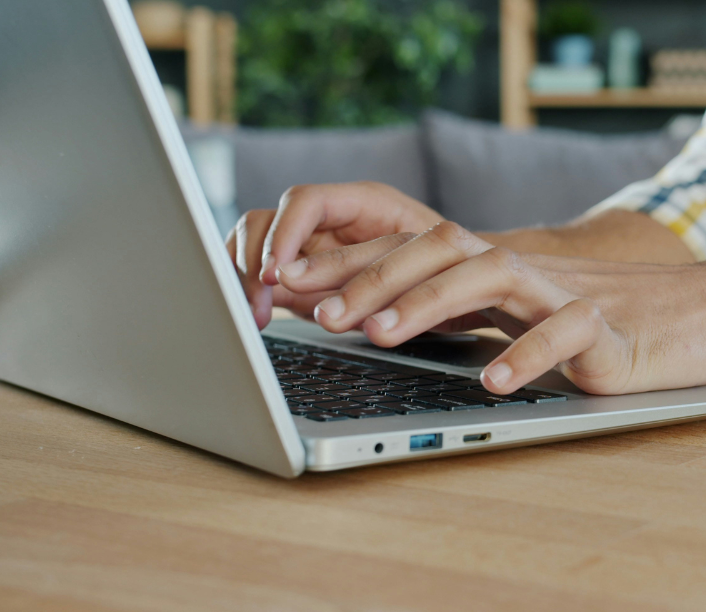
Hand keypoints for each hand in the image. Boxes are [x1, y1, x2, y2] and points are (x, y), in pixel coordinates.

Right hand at [224, 182, 444, 327]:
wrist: (460, 286)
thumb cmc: (450, 272)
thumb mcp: (423, 273)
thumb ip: (380, 277)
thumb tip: (338, 298)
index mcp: (365, 203)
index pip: (306, 201)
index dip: (284, 234)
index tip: (276, 272)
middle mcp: (331, 218)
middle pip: (267, 220)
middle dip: (254, 261)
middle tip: (259, 304)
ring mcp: (313, 243)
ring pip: (255, 243)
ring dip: (245, 277)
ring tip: (257, 315)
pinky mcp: (303, 272)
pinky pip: (261, 271)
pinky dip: (249, 289)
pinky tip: (256, 315)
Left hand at [274, 221, 705, 394]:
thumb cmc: (615, 326)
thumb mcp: (529, 319)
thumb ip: (473, 317)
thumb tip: (384, 328)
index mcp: (500, 271)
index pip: (416, 249)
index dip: (355, 263)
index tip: (293, 286)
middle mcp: (528, 272)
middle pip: (442, 249)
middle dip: (374, 278)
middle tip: (321, 314)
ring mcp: (571, 294)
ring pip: (494, 275)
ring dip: (432, 300)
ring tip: (384, 334)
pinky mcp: (614, 330)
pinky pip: (568, 331)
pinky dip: (529, 353)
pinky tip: (494, 381)